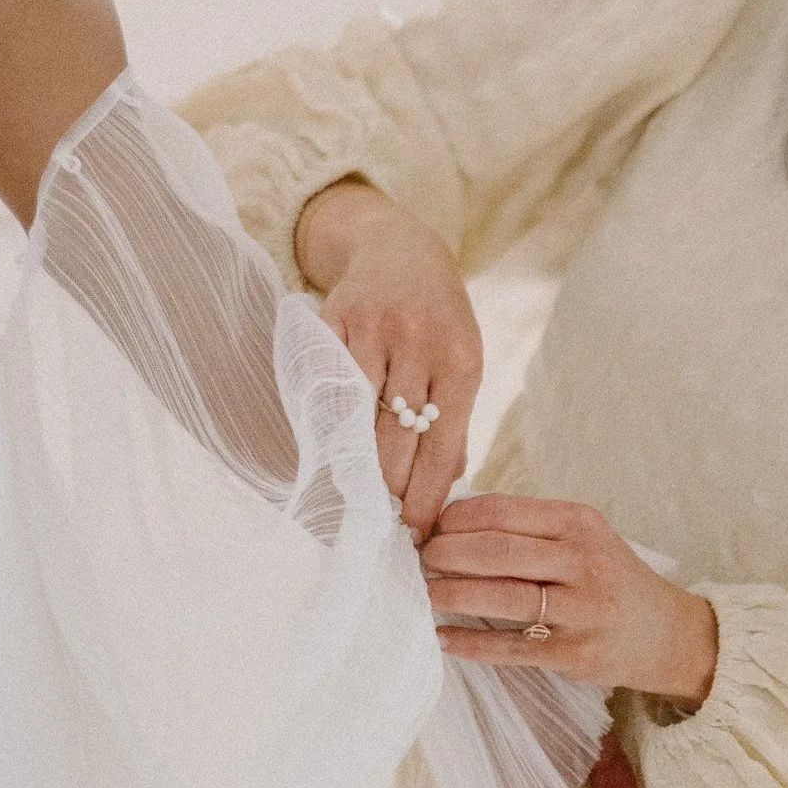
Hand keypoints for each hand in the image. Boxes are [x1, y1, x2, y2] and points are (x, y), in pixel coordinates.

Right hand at [294, 177, 484, 536]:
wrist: (399, 250)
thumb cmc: (437, 322)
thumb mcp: (461, 366)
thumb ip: (453, 429)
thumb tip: (447, 497)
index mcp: (460, 364)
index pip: (440, 452)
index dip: (425, 502)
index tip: (415, 537)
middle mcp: (418, 346)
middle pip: (394, 446)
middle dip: (388, 495)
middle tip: (380, 529)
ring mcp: (372, 333)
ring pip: (356, 425)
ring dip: (354, 469)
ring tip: (355, 500)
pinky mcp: (332, 324)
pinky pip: (325, 392)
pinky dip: (327, 427)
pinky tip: (329, 452)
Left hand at [420, 493, 720, 705]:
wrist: (668, 634)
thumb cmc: (610, 579)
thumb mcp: (583, 538)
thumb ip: (529, 528)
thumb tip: (450, 522)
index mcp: (580, 523)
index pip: (504, 511)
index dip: (456, 519)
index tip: (431, 527)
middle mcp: (583, 562)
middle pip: (497, 552)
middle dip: (447, 554)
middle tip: (419, 559)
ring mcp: (581, 610)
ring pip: (501, 598)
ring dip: (451, 595)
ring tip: (423, 593)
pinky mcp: (574, 654)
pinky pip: (509, 648)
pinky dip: (470, 643)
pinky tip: (443, 637)